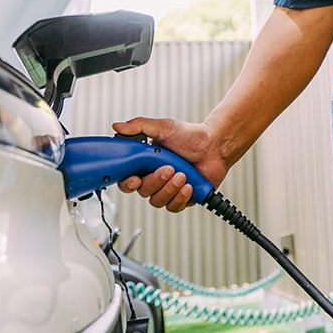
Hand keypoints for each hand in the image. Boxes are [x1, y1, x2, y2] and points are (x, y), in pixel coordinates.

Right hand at [112, 117, 228, 212]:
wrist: (215, 145)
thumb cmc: (190, 136)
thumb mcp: (163, 127)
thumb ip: (139, 126)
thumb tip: (117, 126)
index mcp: (145, 164)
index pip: (127, 180)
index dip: (128, 183)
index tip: (135, 179)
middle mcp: (154, 178)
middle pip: (143, 191)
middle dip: (156, 181)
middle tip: (169, 168)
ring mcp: (168, 189)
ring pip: (157, 200)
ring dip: (170, 188)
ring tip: (183, 174)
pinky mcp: (181, 198)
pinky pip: (173, 206)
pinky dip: (180, 197)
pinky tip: (189, 186)